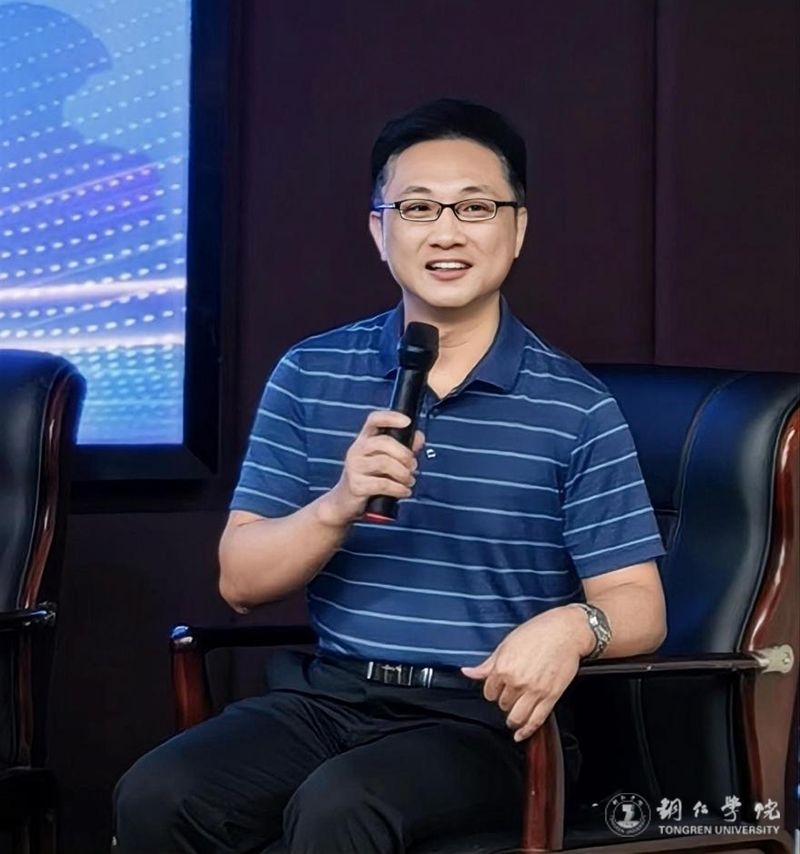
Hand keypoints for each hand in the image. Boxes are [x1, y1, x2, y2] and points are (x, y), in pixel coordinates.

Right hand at [320, 410, 424, 526]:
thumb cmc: (369, 479)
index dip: (391, 417)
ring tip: (409, 481)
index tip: (407, 422)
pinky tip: (404, 491)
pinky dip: (399, 489)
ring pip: (385, 463)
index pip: (374, 420)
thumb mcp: (385, 460)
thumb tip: (419, 438)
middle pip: (384, 442)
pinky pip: (383, 484)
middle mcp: (357, 450)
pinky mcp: (356, 485)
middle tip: (413, 467)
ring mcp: (354, 467)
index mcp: (364, 440)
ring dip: (404, 474)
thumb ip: (403, 448)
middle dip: (405, 455)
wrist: (345, 502)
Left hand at [460, 606, 589, 741]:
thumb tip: (468, 671)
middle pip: (502, 704)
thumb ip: (487, 663)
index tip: (497, 690)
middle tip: (509, 697)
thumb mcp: (506, 644)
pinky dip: (526, 731)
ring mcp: (534, 691)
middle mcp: (517, 681)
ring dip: (512, 720)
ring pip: (516, 717)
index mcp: (503, 667)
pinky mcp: (550, 697)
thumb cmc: (538, 632)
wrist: (565, 631)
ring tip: (513, 718)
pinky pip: (536, 720)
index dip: (493, 691)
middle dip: (504, 702)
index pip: (489, 692)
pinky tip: (521, 734)